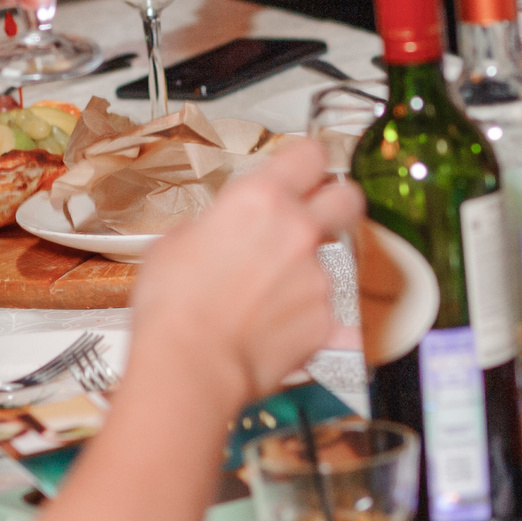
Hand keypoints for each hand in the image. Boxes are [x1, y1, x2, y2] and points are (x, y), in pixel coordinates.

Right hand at [128, 137, 363, 407]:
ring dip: (311, 270)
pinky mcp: (327, 321)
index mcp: (261, 199)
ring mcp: (319, 277)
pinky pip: (332, 313)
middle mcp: (299, 231)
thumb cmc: (172, 306)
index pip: (310, 154)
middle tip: (316, 217)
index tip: (302, 171)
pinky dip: (313, 318)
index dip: (308, 161)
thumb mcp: (176, 241)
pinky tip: (284, 327)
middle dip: (337, 203)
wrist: (189, 366)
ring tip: (272, 296)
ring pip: (334, 260)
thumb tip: (221, 232)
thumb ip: (214, 225)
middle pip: (348, 197)